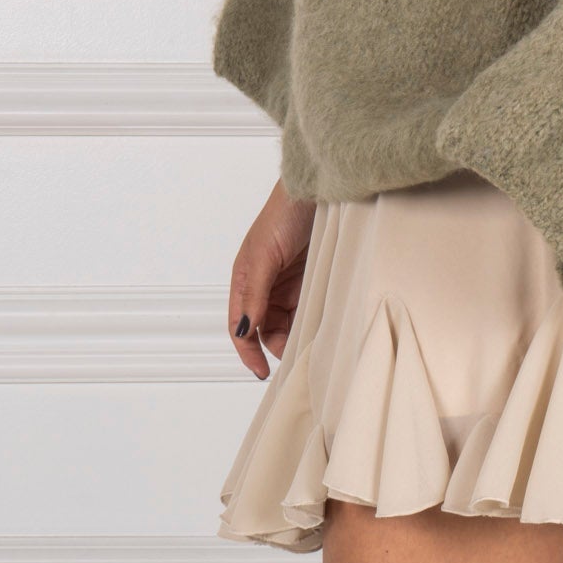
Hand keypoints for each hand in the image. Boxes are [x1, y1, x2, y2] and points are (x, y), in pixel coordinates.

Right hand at [227, 178, 316, 378]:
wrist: (318, 190)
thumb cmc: (284, 214)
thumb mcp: (264, 255)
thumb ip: (254, 294)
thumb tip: (244, 330)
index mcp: (245, 280)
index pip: (240, 326)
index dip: (248, 352)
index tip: (261, 372)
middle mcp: (265, 285)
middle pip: (265, 329)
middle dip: (277, 345)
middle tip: (297, 357)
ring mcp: (288, 284)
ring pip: (288, 322)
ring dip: (296, 334)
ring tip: (312, 343)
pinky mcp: (310, 280)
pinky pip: (308, 309)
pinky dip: (312, 320)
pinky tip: (322, 326)